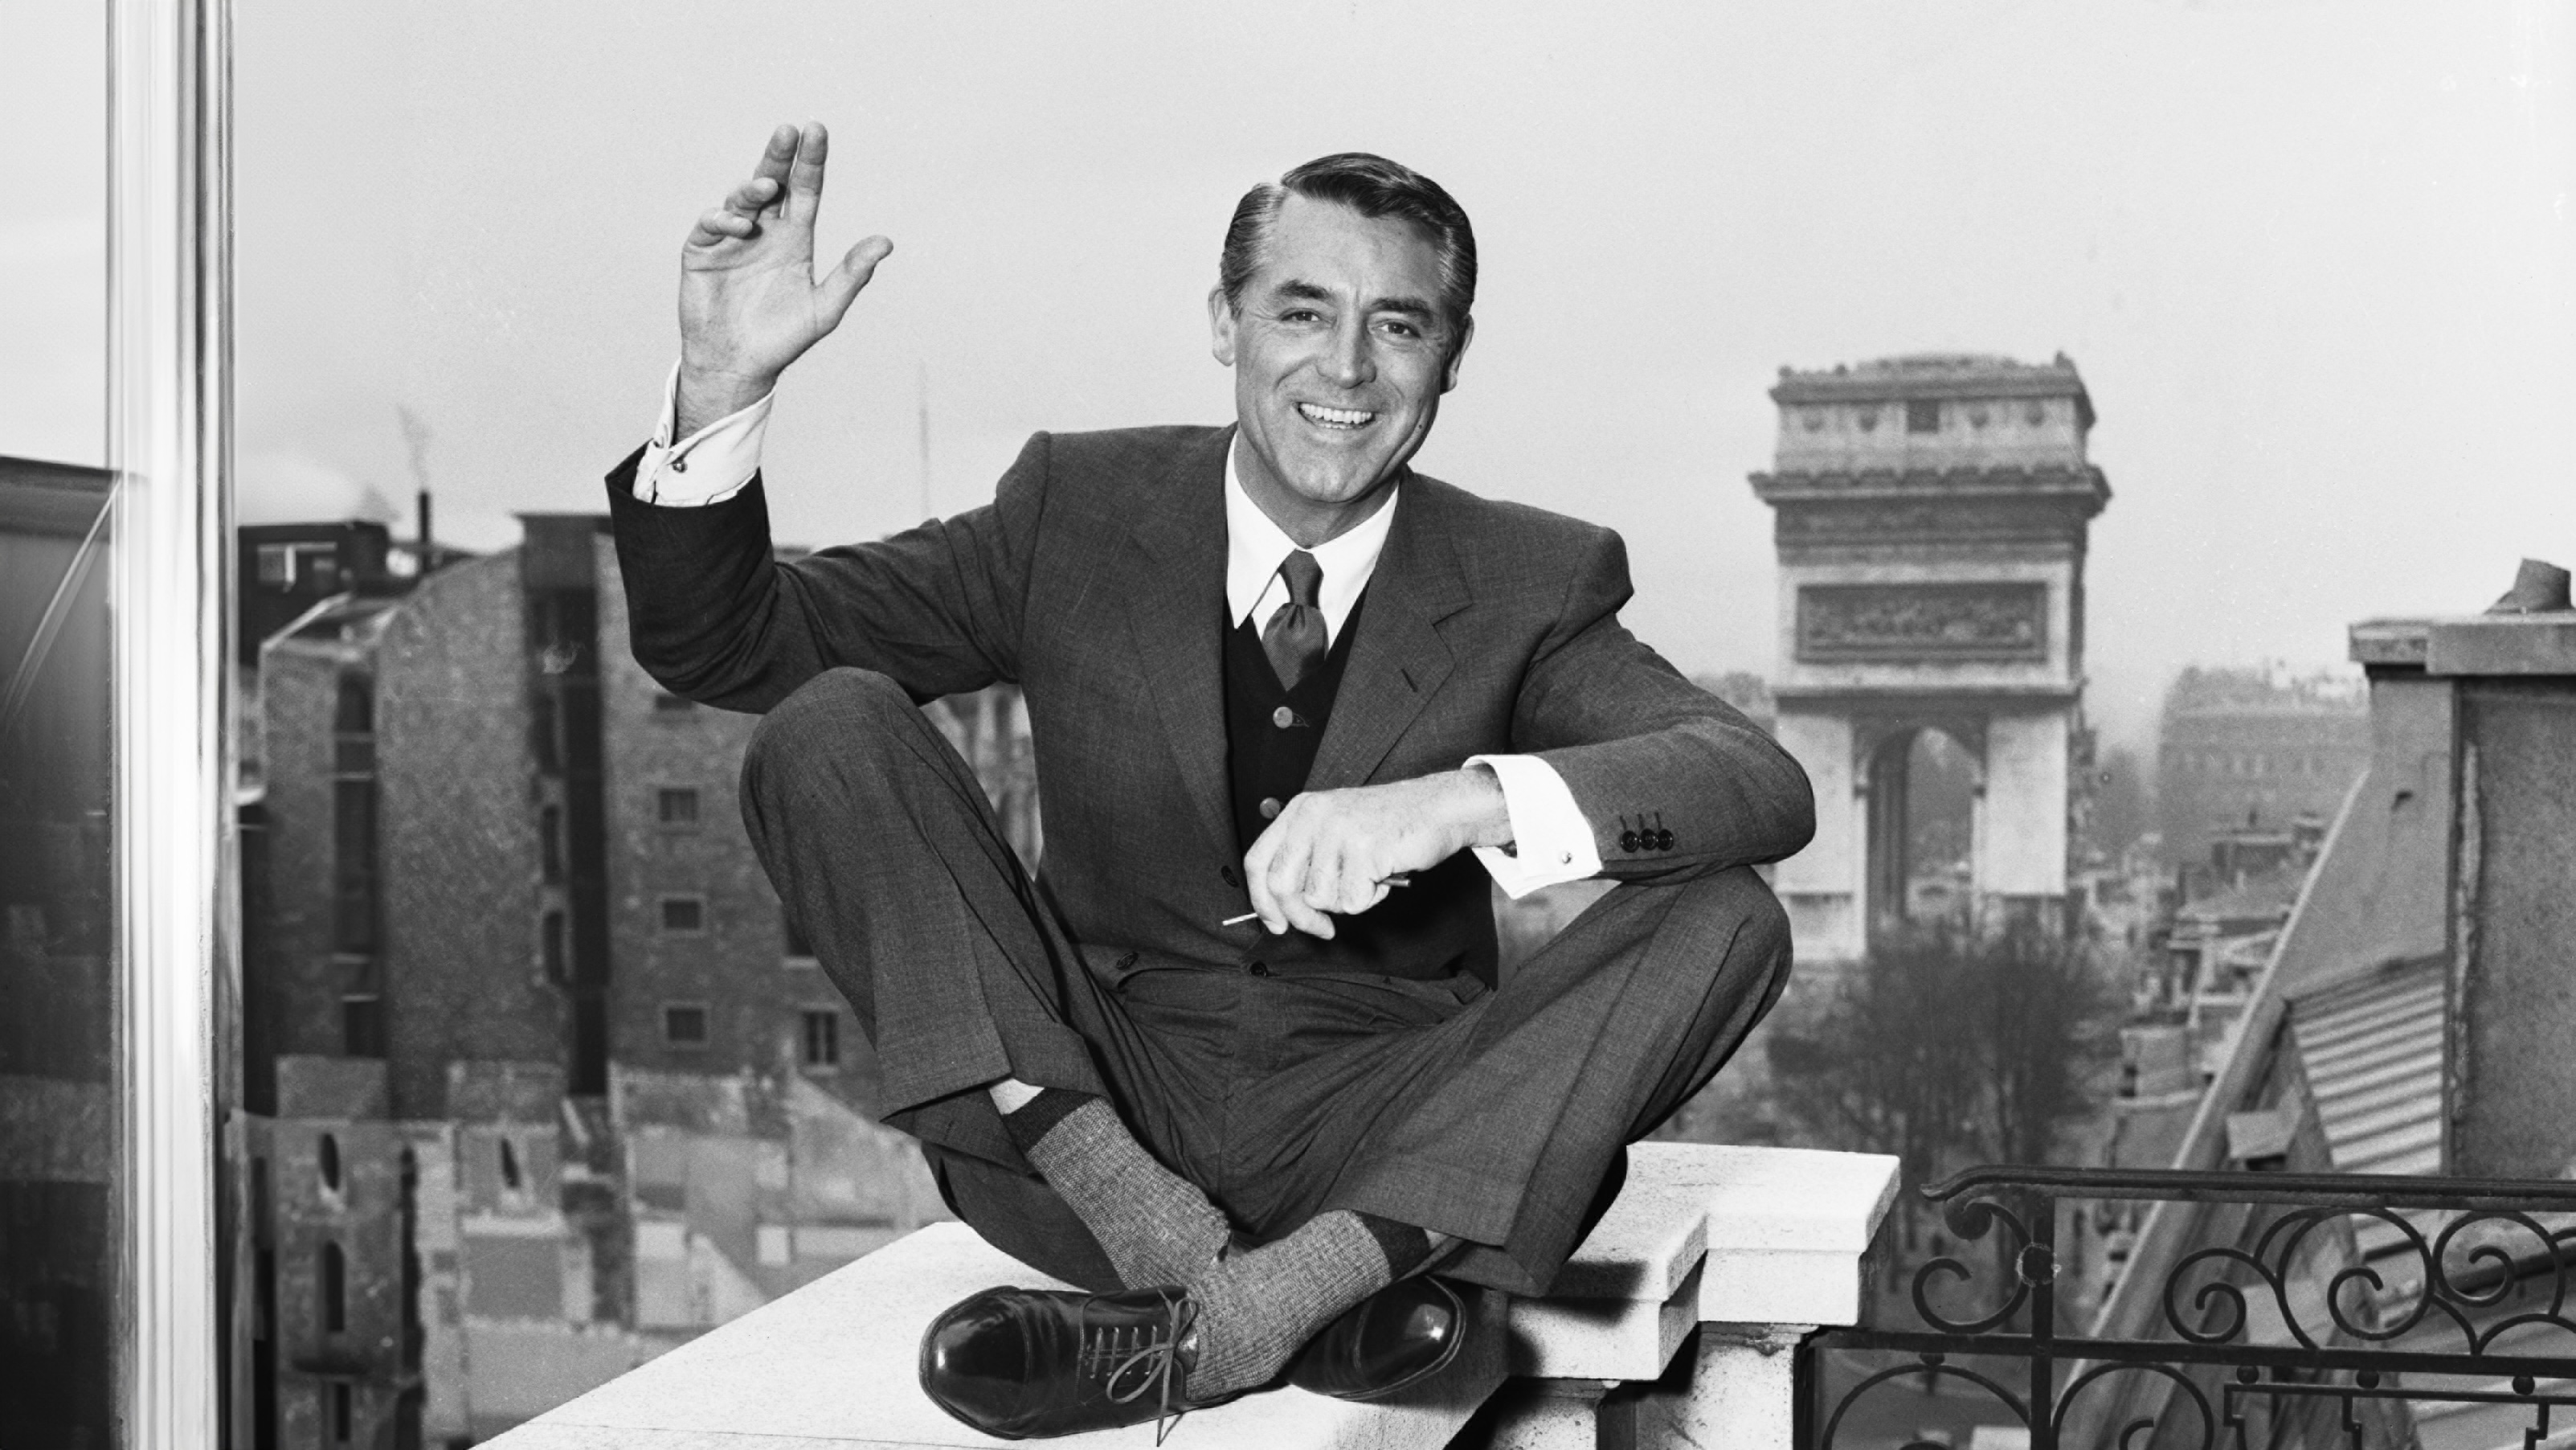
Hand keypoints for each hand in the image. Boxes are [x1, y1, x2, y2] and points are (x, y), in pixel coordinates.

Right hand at [675, 121, 893, 434]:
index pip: (805, 190)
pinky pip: (711, 226)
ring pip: (741, 199)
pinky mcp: (702, 252)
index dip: (811, 161)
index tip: (816, 130)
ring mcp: (731, 239)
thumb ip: (852, 275)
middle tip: (789, 130)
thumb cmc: (783, 339)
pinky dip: (724, 221)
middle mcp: (764, 230)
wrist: (739, 366)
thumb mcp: (825, 309)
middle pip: (773, 183)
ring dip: (753, 188)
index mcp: (794, 238)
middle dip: (779, 156)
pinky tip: (740, 225)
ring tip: (768, 186)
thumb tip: (885, 242)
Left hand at [1243, 769, 1510, 938]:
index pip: (1258, 861)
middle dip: (1301, 918)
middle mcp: (1314, 816)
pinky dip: (1370, 898)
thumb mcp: (1335, 828)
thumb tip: (1283, 909)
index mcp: (1301, 810)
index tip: (1277, 923)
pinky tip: (1384, 875)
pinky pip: (1352, 900)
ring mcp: (1338, 831)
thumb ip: (1307, 859)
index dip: (1262, 901)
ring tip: (1368, 876)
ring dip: (1347, 901)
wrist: (1438, 807)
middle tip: (1322, 929)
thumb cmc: (1389, 824)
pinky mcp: (1364, 849)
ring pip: (1320, 898)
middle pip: (1282, 885)